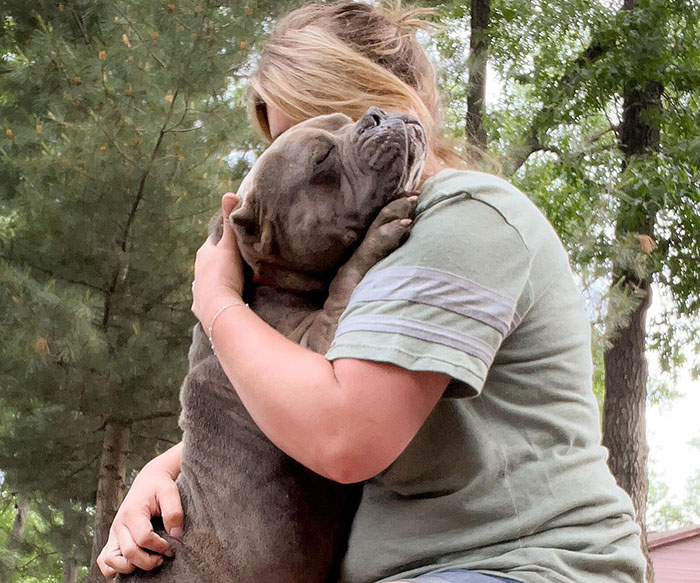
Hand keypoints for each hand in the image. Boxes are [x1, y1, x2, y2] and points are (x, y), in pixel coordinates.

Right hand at [96, 460, 182, 577]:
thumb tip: (176, 534)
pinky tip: (134, 563)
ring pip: (111, 561)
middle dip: (149, 560)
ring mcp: (113, 534)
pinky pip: (104, 561)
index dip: (160, 546)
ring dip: (131, 567)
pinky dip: (115, 568)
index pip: (144, 538)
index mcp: (133, 513)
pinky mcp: (112, 540)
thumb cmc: (158, 486)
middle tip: (164, 557)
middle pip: (129, 553)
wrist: (148, 481)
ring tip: (149, 560)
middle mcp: (119, 525)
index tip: (171, 546)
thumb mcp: (170, 492)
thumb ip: (174, 512)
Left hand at [192, 192, 245, 328]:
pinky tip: (222, 298)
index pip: (214, 241)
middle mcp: (197, 270)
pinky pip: (208, 297)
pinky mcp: (201, 305)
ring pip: (208, 279)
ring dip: (219, 278)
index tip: (238, 241)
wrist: (218, 307)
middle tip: (241, 262)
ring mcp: (198, 289)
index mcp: (203, 253)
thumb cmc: (224, 274)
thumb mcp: (230, 245)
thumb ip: (230, 221)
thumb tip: (229, 193)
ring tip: (234, 281)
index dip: (226, 240)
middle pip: (212, 260)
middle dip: (223, 260)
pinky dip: (215, 296)